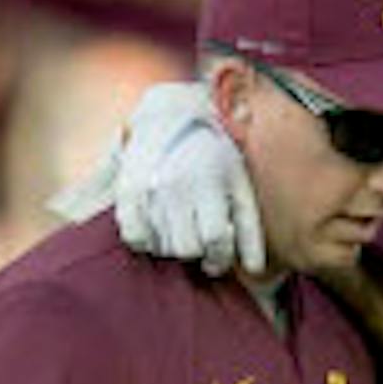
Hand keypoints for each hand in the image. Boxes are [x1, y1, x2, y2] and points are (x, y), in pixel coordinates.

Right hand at [50, 80, 262, 275]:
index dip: (220, 258)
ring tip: (181, 229)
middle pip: (186, 247)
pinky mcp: (127, 190)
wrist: (171, 114)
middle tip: (199, 242)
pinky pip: (133, 236)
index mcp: (208, 182)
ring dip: (173, 246)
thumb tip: (255, 268)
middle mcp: (175, 186)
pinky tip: (158, 229)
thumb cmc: (214, 157)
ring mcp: (148, 188)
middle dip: (198, 252)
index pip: (216, 239)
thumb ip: (250, 228)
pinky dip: (146, 241)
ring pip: (160, 246)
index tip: (219, 259)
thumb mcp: (239, 185)